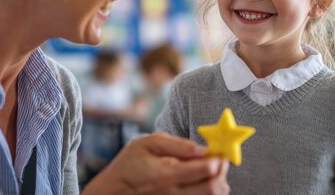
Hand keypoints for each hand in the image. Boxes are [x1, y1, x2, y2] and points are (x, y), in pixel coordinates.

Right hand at [82, 132, 229, 194]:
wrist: (111, 193)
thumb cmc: (129, 165)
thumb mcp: (146, 144)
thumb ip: (176, 145)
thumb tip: (203, 148)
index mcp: (167, 175)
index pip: (207, 170)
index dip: (220, 159)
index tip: (219, 152)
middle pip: (215, 189)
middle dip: (222, 173)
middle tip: (220, 162)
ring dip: (219, 185)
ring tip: (211, 172)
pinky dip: (209, 194)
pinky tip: (203, 184)